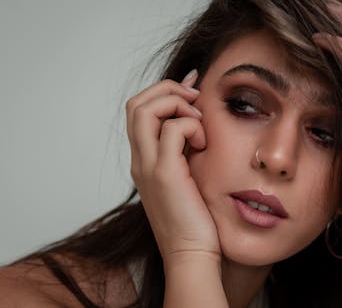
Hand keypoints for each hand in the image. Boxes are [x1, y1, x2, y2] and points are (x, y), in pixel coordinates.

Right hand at [126, 70, 220, 263]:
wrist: (191, 255)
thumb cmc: (195, 219)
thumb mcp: (187, 178)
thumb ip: (185, 152)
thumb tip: (198, 124)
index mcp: (144, 160)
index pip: (139, 111)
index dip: (164, 91)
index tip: (193, 88)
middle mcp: (140, 160)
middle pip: (136, 103)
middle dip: (167, 89)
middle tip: (195, 98)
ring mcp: (148, 166)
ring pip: (145, 109)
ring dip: (176, 103)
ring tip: (198, 119)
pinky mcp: (164, 174)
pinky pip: (172, 130)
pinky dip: (191, 125)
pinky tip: (203, 143)